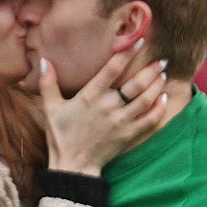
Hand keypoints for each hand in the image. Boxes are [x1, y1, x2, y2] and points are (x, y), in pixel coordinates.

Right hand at [40, 47, 166, 175]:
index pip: (112, 69)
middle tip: (162, 60)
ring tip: (162, 75)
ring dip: (157, 85)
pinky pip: (149, 120)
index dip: (127, 53)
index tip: (139, 41)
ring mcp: (120, 122)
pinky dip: (159, 108)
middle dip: (151, 69)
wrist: (73, 166)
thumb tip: (43, 60)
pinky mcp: (128, 135)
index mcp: (90, 96)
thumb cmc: (61, 136)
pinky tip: (163, 99)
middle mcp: (108, 106)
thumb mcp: (50, 108)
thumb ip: (48, 83)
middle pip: (135, 83)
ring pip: (145, 99)